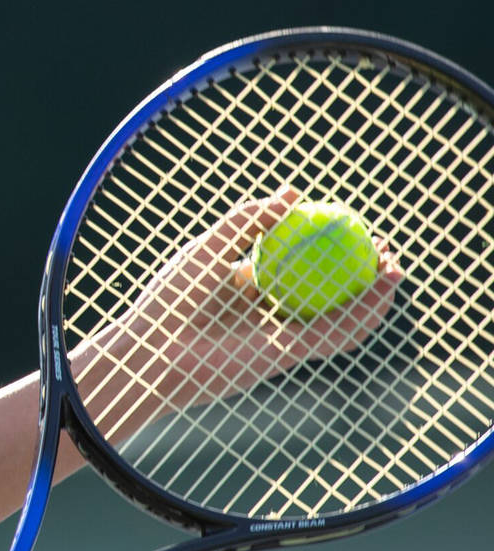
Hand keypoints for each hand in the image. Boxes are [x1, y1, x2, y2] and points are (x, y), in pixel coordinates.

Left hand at [73, 187, 405, 435]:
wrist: (155, 350)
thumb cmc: (171, 295)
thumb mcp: (209, 246)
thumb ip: (248, 220)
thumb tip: (293, 192)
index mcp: (246, 284)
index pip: (295, 260)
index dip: (325, 242)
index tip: (347, 218)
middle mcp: (267, 311)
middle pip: (325, 289)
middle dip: (359, 270)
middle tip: (383, 246)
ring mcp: (280, 335)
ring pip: (338, 314)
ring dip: (373, 294)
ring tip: (396, 266)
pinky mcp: (288, 358)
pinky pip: (333, 334)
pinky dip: (361, 314)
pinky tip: (381, 292)